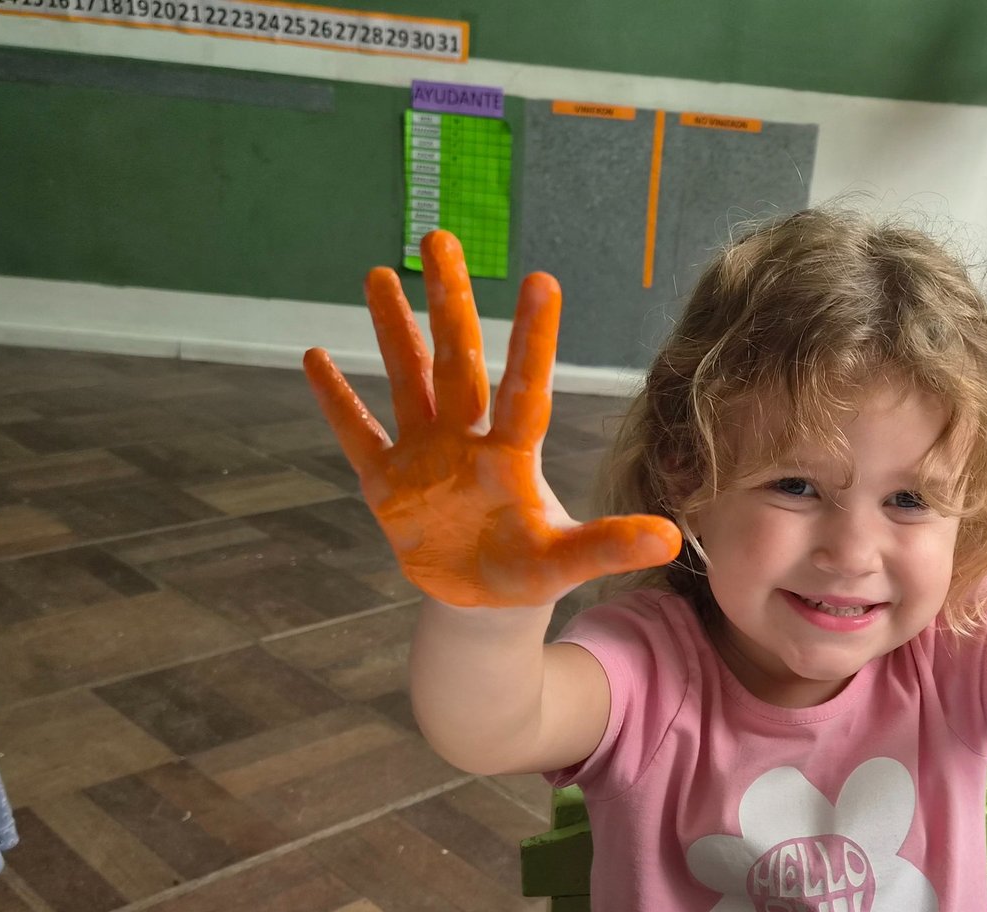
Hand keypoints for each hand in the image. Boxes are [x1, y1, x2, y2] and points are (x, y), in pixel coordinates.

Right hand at [304, 230, 680, 607]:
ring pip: (408, 379)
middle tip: (439, 238)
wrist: (484, 598)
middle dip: (449, 302)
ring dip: (392, 330)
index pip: (524, 387)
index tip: (540, 280)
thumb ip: (609, 544)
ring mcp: (424, 455)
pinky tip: (315, 358)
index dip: (531, 339)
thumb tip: (671, 539)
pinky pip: (359, 434)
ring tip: (380, 274)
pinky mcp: (387, 482)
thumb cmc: (530, 570)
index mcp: (512, 454)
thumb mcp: (567, 562)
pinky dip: (337, 401)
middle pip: (458, 360)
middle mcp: (467, 439)